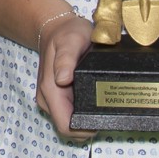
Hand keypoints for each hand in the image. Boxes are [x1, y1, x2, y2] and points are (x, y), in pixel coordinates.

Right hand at [35, 10, 94, 142]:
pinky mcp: (59, 97)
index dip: (84, 130)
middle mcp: (49, 99)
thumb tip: (62, 80)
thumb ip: (67, 59)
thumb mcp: (70, 40)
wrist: (56, 28)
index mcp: (50, 90)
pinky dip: (84, 112)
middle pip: (70, 128)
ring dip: (87, 120)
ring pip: (71, 122)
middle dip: (89, 126)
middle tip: (109, 110)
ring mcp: (53, 100)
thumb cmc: (65, 33)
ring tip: (104, 104)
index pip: (66, 126)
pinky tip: (96, 101)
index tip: (103, 120)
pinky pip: (72, 113)